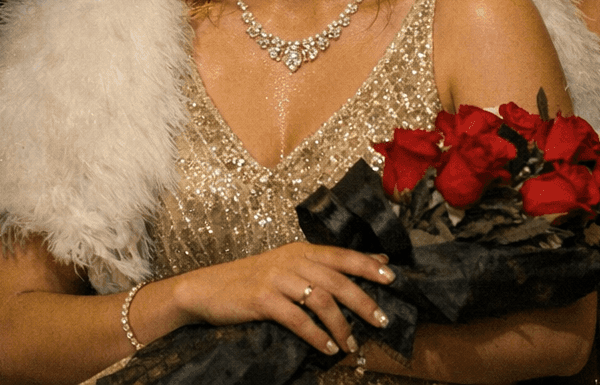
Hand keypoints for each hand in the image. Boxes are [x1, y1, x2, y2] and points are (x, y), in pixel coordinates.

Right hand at [171, 241, 392, 357]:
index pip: (341, 255)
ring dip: (341, 326)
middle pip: (337, 280)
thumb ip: (324, 264)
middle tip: (382, 321)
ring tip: (352, 345)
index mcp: (300, 250)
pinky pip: (298, 320)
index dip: (368, 266)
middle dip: (363, 301)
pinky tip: (327, 349)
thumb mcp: (287, 265)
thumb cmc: (251, 280)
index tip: (392, 278)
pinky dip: (316, 336)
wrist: (206, 289)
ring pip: (321, 301)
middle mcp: (291, 260)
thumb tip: (373, 261)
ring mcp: (276, 279)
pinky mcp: (263, 300)